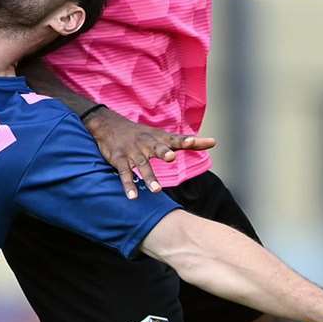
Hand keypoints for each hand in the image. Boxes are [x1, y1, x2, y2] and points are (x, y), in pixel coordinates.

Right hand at [84, 107, 215, 198]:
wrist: (109, 125)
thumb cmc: (142, 134)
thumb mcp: (162, 135)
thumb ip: (186, 141)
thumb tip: (213, 142)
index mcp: (159, 139)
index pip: (176, 139)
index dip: (186, 140)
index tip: (196, 140)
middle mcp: (148, 144)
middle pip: (157, 148)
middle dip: (163, 152)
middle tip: (171, 157)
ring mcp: (133, 152)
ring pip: (142, 165)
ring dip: (149, 177)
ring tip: (156, 190)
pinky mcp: (120, 159)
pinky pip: (125, 174)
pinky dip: (129, 185)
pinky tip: (133, 197)